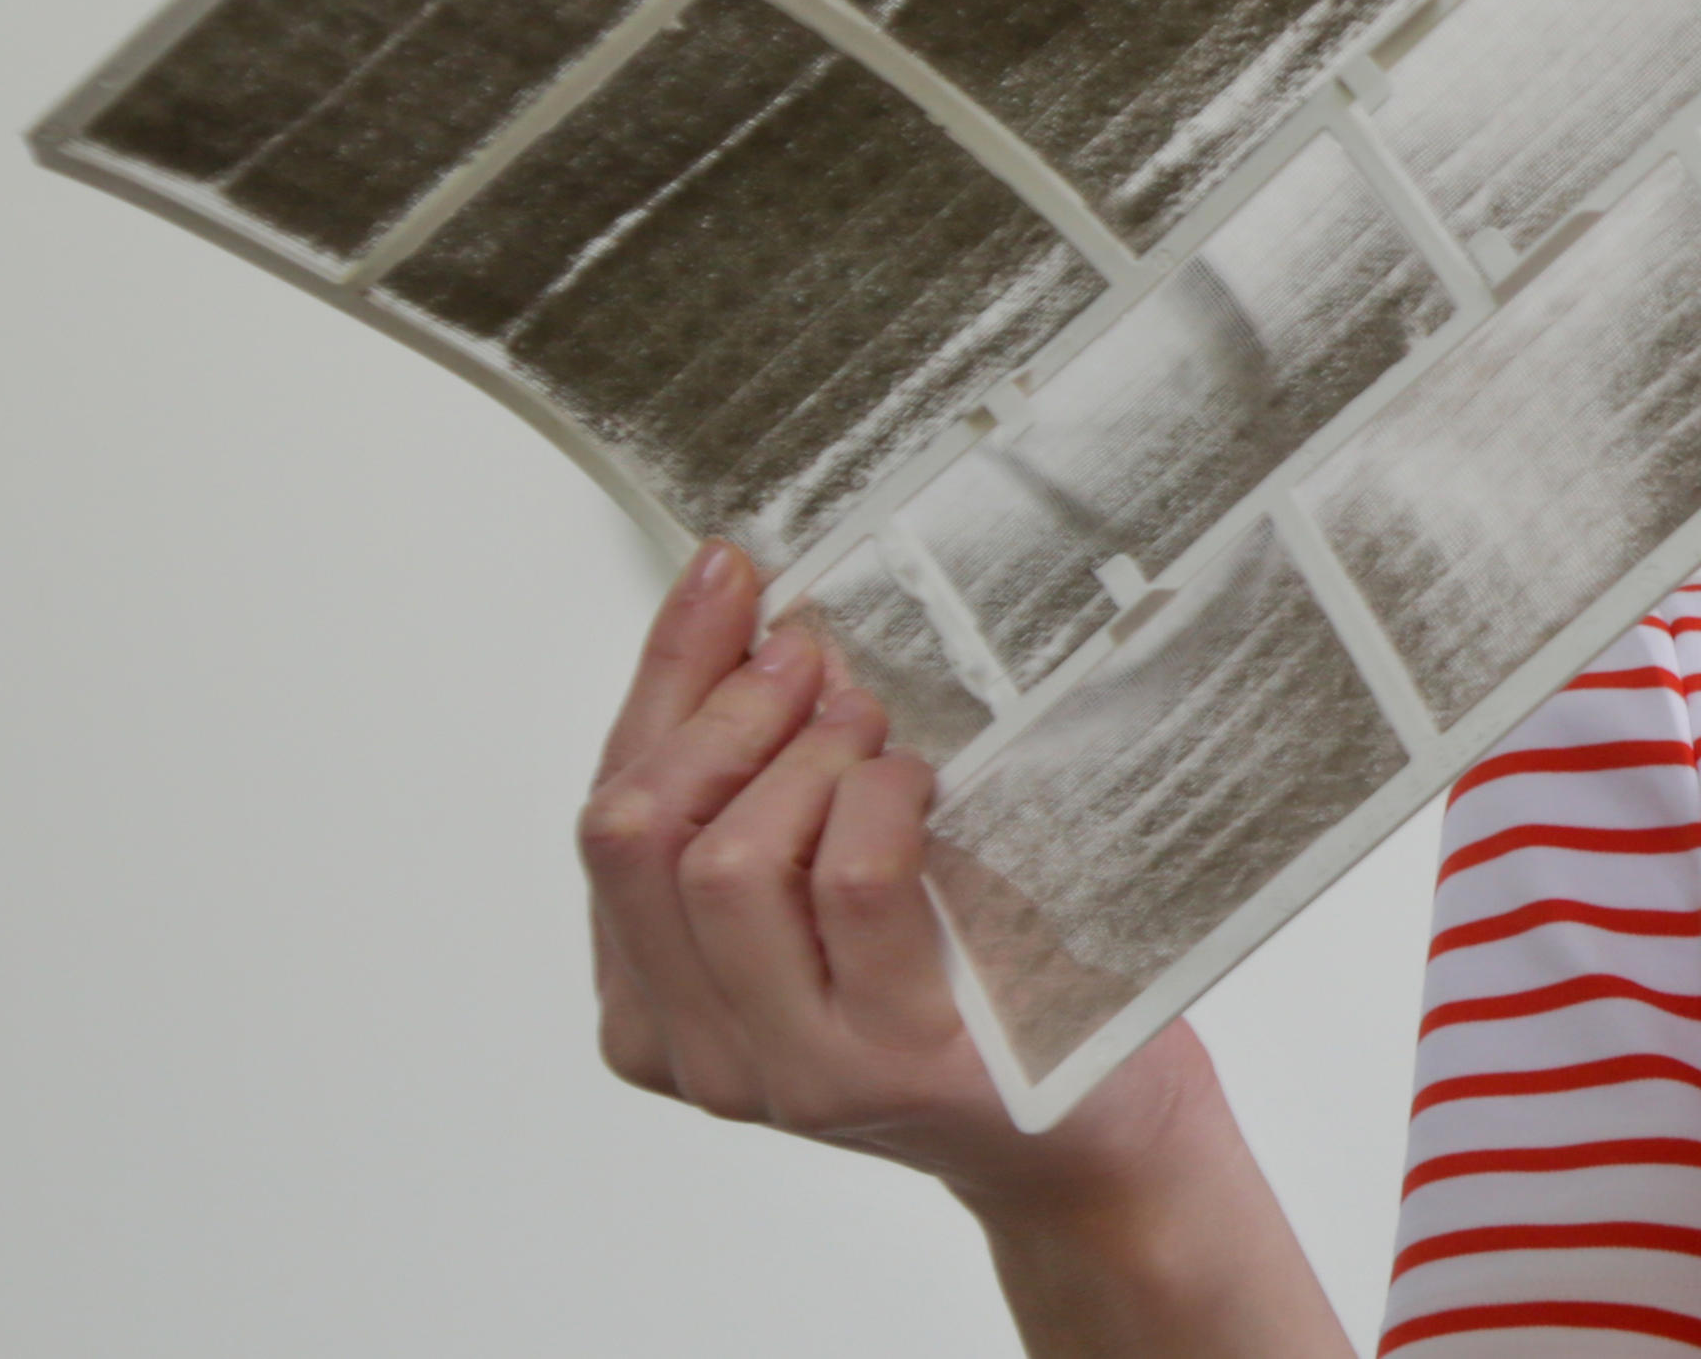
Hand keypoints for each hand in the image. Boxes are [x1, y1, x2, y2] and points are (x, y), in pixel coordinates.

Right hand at [576, 539, 1343, 1356]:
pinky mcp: (886, 1060)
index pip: (611, 811)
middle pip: (635, 832)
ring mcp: (784, 1067)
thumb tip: (747, 611)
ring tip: (875, 725)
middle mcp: (697, 1047)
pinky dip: (880, 801)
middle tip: (814, 652)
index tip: (728, 576)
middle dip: (722, 711)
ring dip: (804, 757)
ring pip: (726, 861)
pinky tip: (919, 783)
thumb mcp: (841, 871)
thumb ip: (772, 775)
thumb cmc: (971, 978)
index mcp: (652, 999)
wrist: (1089, 1124)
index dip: (666, 678)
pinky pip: (851, 884)